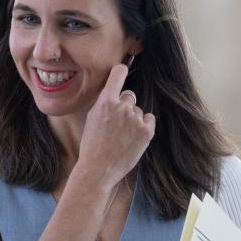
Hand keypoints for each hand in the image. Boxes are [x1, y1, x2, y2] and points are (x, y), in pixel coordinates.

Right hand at [76, 64, 154, 186]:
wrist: (98, 169)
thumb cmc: (92, 145)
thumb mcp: (92, 118)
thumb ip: (104, 102)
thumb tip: (113, 91)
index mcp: (106, 101)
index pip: (119, 73)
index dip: (121, 71)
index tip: (123, 71)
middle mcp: (122, 106)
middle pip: (130, 96)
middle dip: (125, 107)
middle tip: (117, 124)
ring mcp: (136, 119)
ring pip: (138, 111)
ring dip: (133, 120)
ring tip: (122, 137)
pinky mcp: (147, 131)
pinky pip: (149, 119)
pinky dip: (144, 127)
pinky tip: (133, 138)